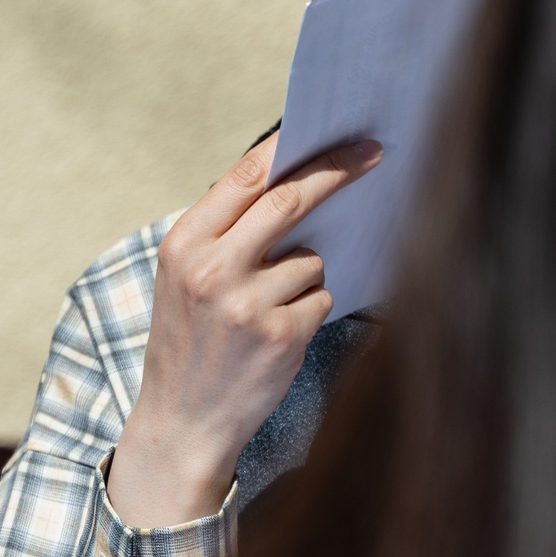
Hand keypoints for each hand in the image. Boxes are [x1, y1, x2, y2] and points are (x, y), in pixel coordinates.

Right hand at [106, 132, 381, 528]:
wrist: (182, 421)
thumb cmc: (190, 342)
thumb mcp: (184, 278)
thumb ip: (225, 232)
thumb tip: (295, 181)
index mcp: (183, 245)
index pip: (246, 176)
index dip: (295, 148)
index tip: (334, 134)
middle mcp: (211, 269)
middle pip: (290, 200)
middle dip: (337, 172)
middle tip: (373, 155)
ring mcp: (246, 303)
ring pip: (312, 258)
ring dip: (305, 277)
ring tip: (267, 310)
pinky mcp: (280, 335)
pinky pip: (321, 298)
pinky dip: (309, 311)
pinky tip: (277, 336)